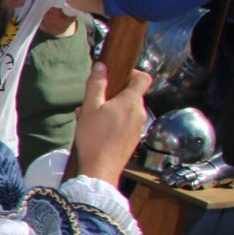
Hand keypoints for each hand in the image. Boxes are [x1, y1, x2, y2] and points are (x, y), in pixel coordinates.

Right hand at [72, 62, 150, 186]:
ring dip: (111, 109)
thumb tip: (101, 66)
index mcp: (131, 102)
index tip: (117, 76)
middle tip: (94, 102)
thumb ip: (96, 84)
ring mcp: (138, 127)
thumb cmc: (94, 138)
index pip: (143, 78)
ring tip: (92, 119)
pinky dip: (114, 122)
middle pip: (132, 94)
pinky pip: (126, 123)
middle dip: (113, 94)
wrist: (101, 168)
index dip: (132, 72)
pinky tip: (97, 131)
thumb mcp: (90, 107)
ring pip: (127, 110)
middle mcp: (140, 113)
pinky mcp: (133, 138)